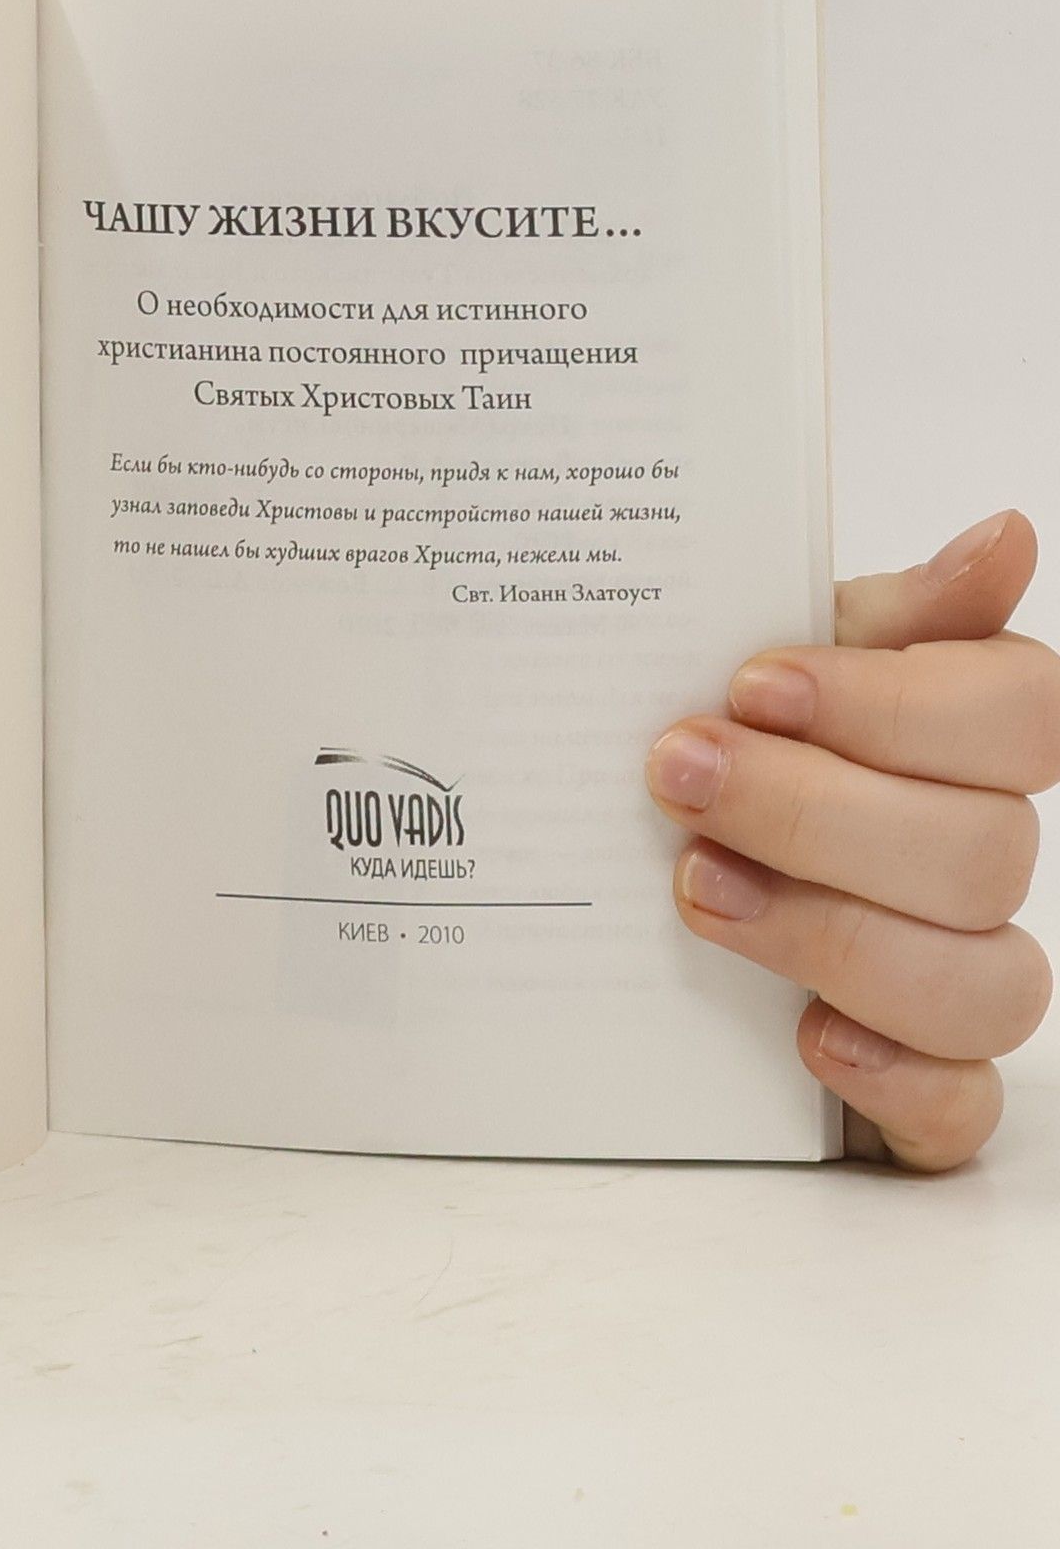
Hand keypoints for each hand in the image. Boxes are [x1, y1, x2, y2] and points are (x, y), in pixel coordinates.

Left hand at [646, 510, 1055, 1170]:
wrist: (626, 850)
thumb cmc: (718, 742)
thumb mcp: (763, 652)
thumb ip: (886, 611)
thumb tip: (1005, 537)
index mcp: (957, 743)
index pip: (1022, 712)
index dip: (898, 704)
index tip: (754, 683)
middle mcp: (974, 859)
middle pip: (980, 850)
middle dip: (813, 812)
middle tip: (675, 776)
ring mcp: (954, 974)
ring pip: (984, 982)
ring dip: (832, 933)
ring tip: (696, 886)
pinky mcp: (914, 1080)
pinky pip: (962, 1109)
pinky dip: (897, 1080)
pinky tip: (810, 1036)